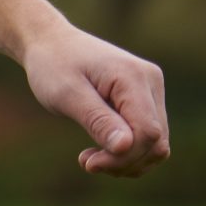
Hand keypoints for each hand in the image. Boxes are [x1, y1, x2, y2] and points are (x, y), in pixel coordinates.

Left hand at [22, 22, 169, 177]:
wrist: (50, 43)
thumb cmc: (53, 65)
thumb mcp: (67, 94)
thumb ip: (97, 120)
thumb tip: (125, 147)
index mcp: (133, 76)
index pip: (147, 132)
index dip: (123, 156)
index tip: (88, 163)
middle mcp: (151, 81)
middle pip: (155, 142)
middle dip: (123, 161)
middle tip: (86, 162)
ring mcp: (152, 90)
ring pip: (156, 144)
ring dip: (126, 160)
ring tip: (90, 158)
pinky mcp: (146, 100)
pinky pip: (148, 138)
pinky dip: (127, 152)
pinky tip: (99, 151)